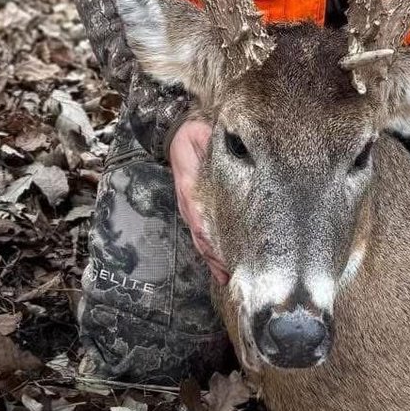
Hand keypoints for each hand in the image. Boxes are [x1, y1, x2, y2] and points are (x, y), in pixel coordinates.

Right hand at [170, 119, 228, 285]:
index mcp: (191, 188)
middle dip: (215, 257)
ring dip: (213, 259)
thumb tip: (229, 143)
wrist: (178, 133)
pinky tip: (220, 264)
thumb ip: (212, 141)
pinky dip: (210, 251)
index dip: (212, 239)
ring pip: (201, 239)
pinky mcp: (194, 208)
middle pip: (201, 237)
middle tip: (231, 275)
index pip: (201, 219)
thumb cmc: (194, 135)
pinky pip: (202, 233)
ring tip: (226, 277)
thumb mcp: (201, 134)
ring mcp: (190, 208)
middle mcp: (189, 203)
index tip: (225, 255)